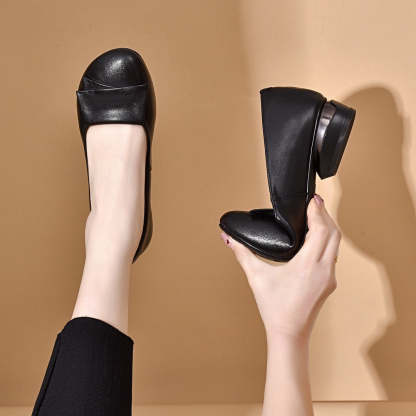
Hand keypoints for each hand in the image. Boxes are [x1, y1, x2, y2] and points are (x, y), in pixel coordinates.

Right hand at [221, 194, 340, 340]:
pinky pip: (333, 255)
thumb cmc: (274, 308)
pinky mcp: (329, 283)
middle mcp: (324, 270)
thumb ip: (242, 254)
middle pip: (334, 234)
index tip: (313, 199)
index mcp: (309, 265)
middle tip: (315, 202)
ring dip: (329, 228)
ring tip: (316, 216)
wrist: (289, 334)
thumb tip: (228, 238)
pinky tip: (316, 239)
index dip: (318, 211)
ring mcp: (329, 277)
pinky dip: (327, 241)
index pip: (322, 230)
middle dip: (325, 215)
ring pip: (336, 245)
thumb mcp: (256, 277)